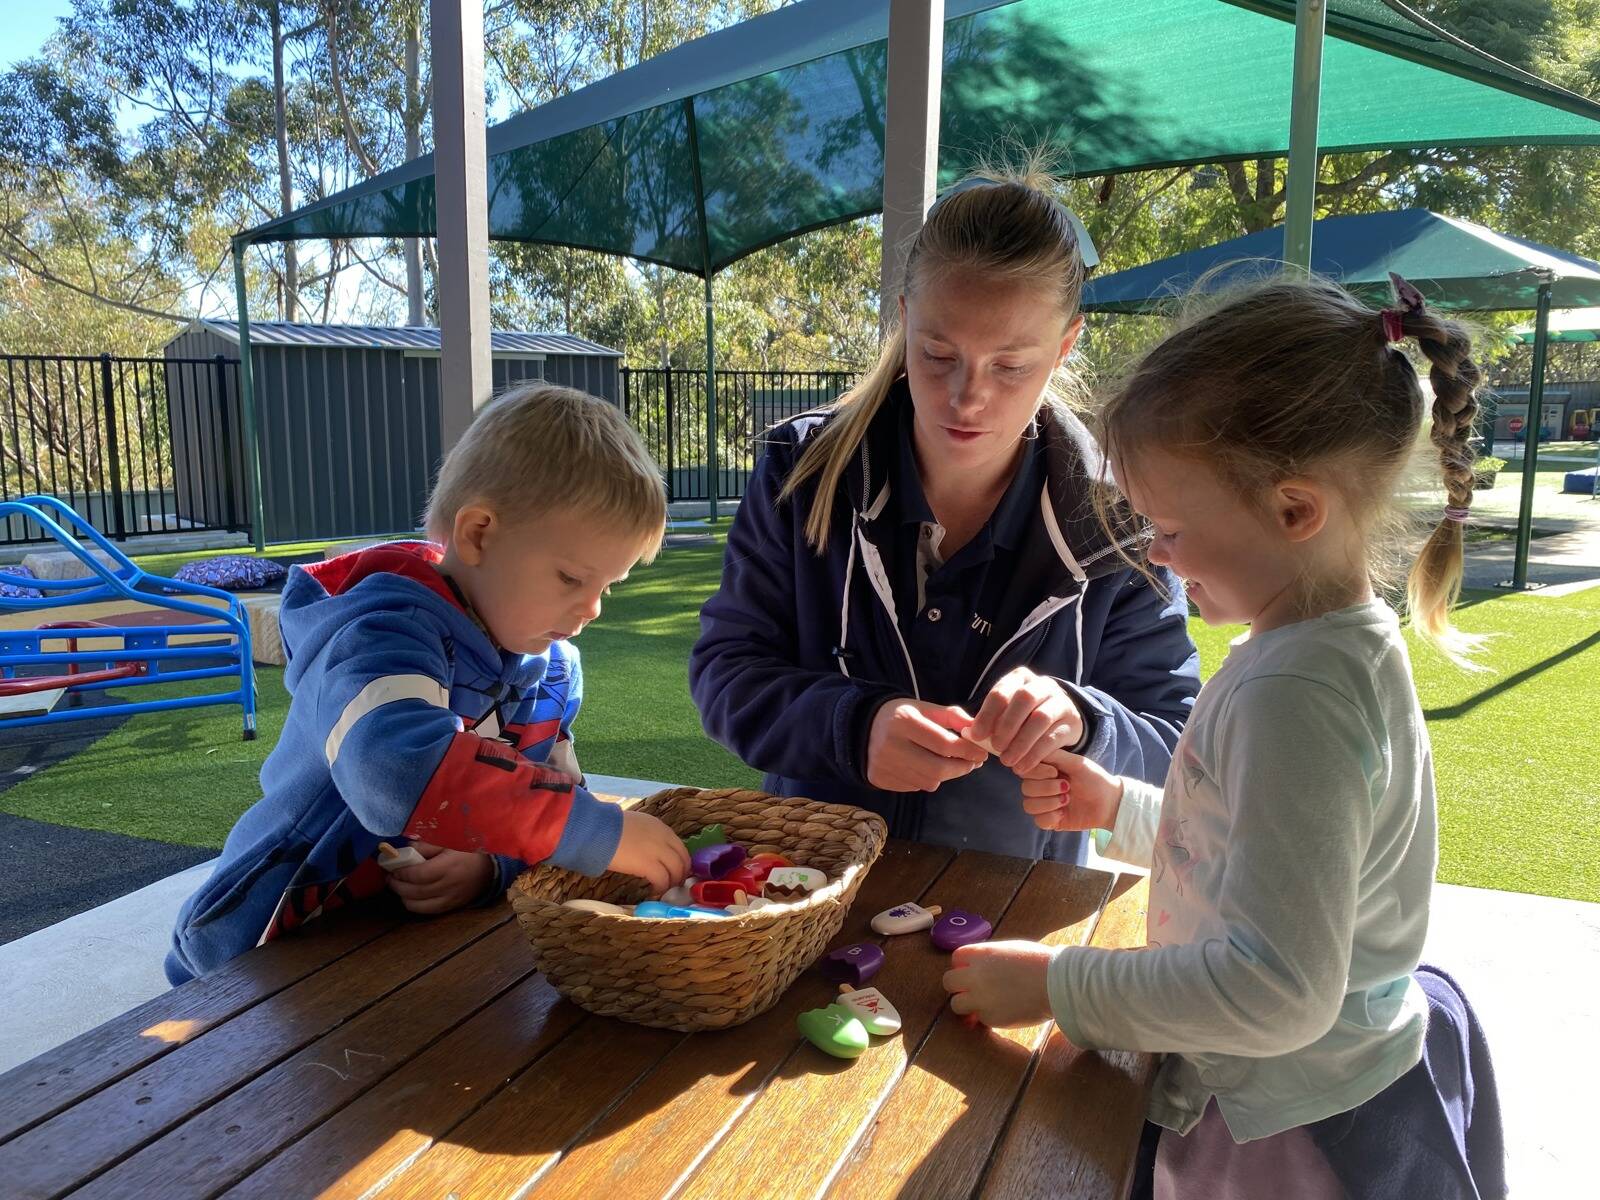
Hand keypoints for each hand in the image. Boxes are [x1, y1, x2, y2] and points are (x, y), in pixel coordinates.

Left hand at [387, 841, 494, 913]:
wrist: (491, 869)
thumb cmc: (469, 851)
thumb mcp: (451, 841)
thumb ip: (428, 845)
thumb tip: (407, 848)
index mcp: (448, 867)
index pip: (418, 875)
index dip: (402, 873)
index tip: (392, 868)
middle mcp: (448, 886)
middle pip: (415, 892)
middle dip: (397, 886)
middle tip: (390, 878)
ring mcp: (450, 899)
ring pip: (419, 906)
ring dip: (404, 897)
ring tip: (398, 887)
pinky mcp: (451, 907)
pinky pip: (428, 911)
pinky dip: (415, 905)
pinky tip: (411, 896)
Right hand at [607, 810, 691, 893]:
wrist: (598, 830)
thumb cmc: (609, 828)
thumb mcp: (635, 826)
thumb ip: (646, 836)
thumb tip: (646, 850)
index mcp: (659, 827)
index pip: (679, 846)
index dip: (680, 860)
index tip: (676, 869)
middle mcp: (664, 838)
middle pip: (682, 858)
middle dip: (681, 873)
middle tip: (675, 883)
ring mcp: (658, 851)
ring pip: (676, 870)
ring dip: (672, 882)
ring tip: (664, 889)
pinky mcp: (649, 865)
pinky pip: (663, 880)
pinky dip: (661, 887)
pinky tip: (655, 891)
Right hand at [865, 698, 988, 792]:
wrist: (861, 727)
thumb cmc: (900, 716)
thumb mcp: (924, 708)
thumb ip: (952, 716)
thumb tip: (976, 731)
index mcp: (904, 721)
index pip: (945, 744)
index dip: (968, 751)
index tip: (982, 753)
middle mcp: (891, 744)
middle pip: (938, 768)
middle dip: (961, 768)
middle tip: (972, 763)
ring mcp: (883, 764)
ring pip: (928, 782)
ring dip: (945, 775)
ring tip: (949, 763)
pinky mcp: (879, 779)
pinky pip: (914, 787)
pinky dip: (926, 779)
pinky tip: (925, 767)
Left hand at [942, 941, 1055, 1027]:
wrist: (1057, 984)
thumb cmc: (1040, 963)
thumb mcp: (1010, 950)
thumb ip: (989, 958)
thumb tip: (979, 967)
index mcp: (982, 953)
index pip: (956, 958)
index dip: (963, 966)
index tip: (971, 971)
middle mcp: (975, 975)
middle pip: (948, 982)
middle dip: (957, 986)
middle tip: (971, 990)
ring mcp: (981, 998)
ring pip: (956, 1004)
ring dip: (967, 1004)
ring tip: (984, 1003)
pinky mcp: (991, 1017)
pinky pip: (980, 1018)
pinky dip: (987, 1016)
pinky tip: (1003, 1010)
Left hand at [965, 668, 1084, 773]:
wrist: (1061, 720)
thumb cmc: (1024, 717)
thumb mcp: (1006, 713)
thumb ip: (989, 721)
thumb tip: (969, 734)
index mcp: (1020, 678)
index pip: (1000, 692)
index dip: (987, 715)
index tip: (976, 736)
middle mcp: (1042, 685)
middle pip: (1024, 699)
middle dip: (1006, 725)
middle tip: (995, 748)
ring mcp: (1060, 701)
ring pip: (1040, 719)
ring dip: (1020, 743)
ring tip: (1007, 762)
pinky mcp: (1072, 722)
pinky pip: (1052, 738)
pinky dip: (1034, 755)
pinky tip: (1022, 767)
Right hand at [1017, 750, 1124, 831]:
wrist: (1110, 802)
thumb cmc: (1094, 779)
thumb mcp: (1076, 763)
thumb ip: (1053, 755)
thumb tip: (1030, 750)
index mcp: (1045, 771)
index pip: (1024, 770)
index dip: (1036, 772)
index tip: (1055, 772)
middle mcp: (1041, 787)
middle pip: (1025, 788)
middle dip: (1047, 788)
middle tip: (1067, 787)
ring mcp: (1045, 805)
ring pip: (1029, 805)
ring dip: (1049, 803)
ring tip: (1067, 799)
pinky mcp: (1050, 821)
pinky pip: (1038, 821)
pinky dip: (1051, 817)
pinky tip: (1064, 812)